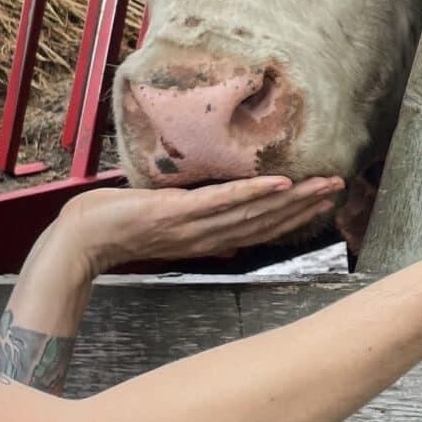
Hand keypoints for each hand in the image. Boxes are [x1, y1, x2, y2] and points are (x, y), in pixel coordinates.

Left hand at [50, 176, 345, 274]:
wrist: (82, 237)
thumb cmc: (118, 225)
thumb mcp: (167, 223)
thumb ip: (199, 221)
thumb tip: (226, 218)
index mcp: (208, 239)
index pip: (260, 227)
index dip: (295, 215)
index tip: (323, 200)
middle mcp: (208, 236)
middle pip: (267, 220)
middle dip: (305, 205)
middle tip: (338, 187)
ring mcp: (195, 225)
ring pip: (253, 211)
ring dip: (290, 197)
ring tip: (321, 183)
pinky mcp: (177, 212)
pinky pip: (221, 201)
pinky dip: (251, 193)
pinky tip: (277, 182)